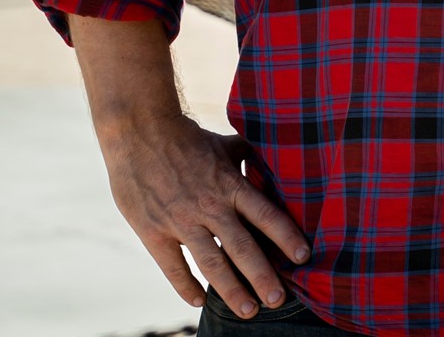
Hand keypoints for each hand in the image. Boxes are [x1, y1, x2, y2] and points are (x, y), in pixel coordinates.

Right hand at [97, 112, 309, 318]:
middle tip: (278, 300)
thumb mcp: (225, 145)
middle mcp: (209, 206)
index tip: (304, 257)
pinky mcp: (153, 231)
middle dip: (262, 275)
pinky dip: (185, 285)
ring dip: (231, 290)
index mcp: (230, 185)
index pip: (265, 214)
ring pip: (211, 262)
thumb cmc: (187, 138)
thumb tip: (278, 156)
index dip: (286, 236)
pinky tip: (198, 302)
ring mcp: (180, 221)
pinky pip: (172, 266)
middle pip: (242, 247)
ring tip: (248, 311)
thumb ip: (249, 158)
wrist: (139, 133)